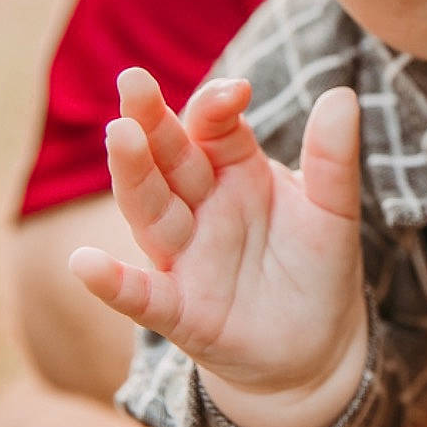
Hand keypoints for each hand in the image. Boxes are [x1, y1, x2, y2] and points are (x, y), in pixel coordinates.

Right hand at [69, 68, 368, 426]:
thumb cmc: (317, 267)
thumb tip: (342, 95)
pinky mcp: (181, 312)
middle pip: (170, 157)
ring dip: (133, 175)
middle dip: (153, 120)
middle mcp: (201, 206)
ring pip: (151, 211)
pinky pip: (141, 295)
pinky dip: (112, 283)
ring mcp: (185, 257)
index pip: (214, 127)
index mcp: (236, 171)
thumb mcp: (335, 210)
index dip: (218, 106)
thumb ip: (333, 159)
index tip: (237, 91)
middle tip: (135, 81)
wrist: (316, 346)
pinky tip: (84, 263)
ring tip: (119, 135)